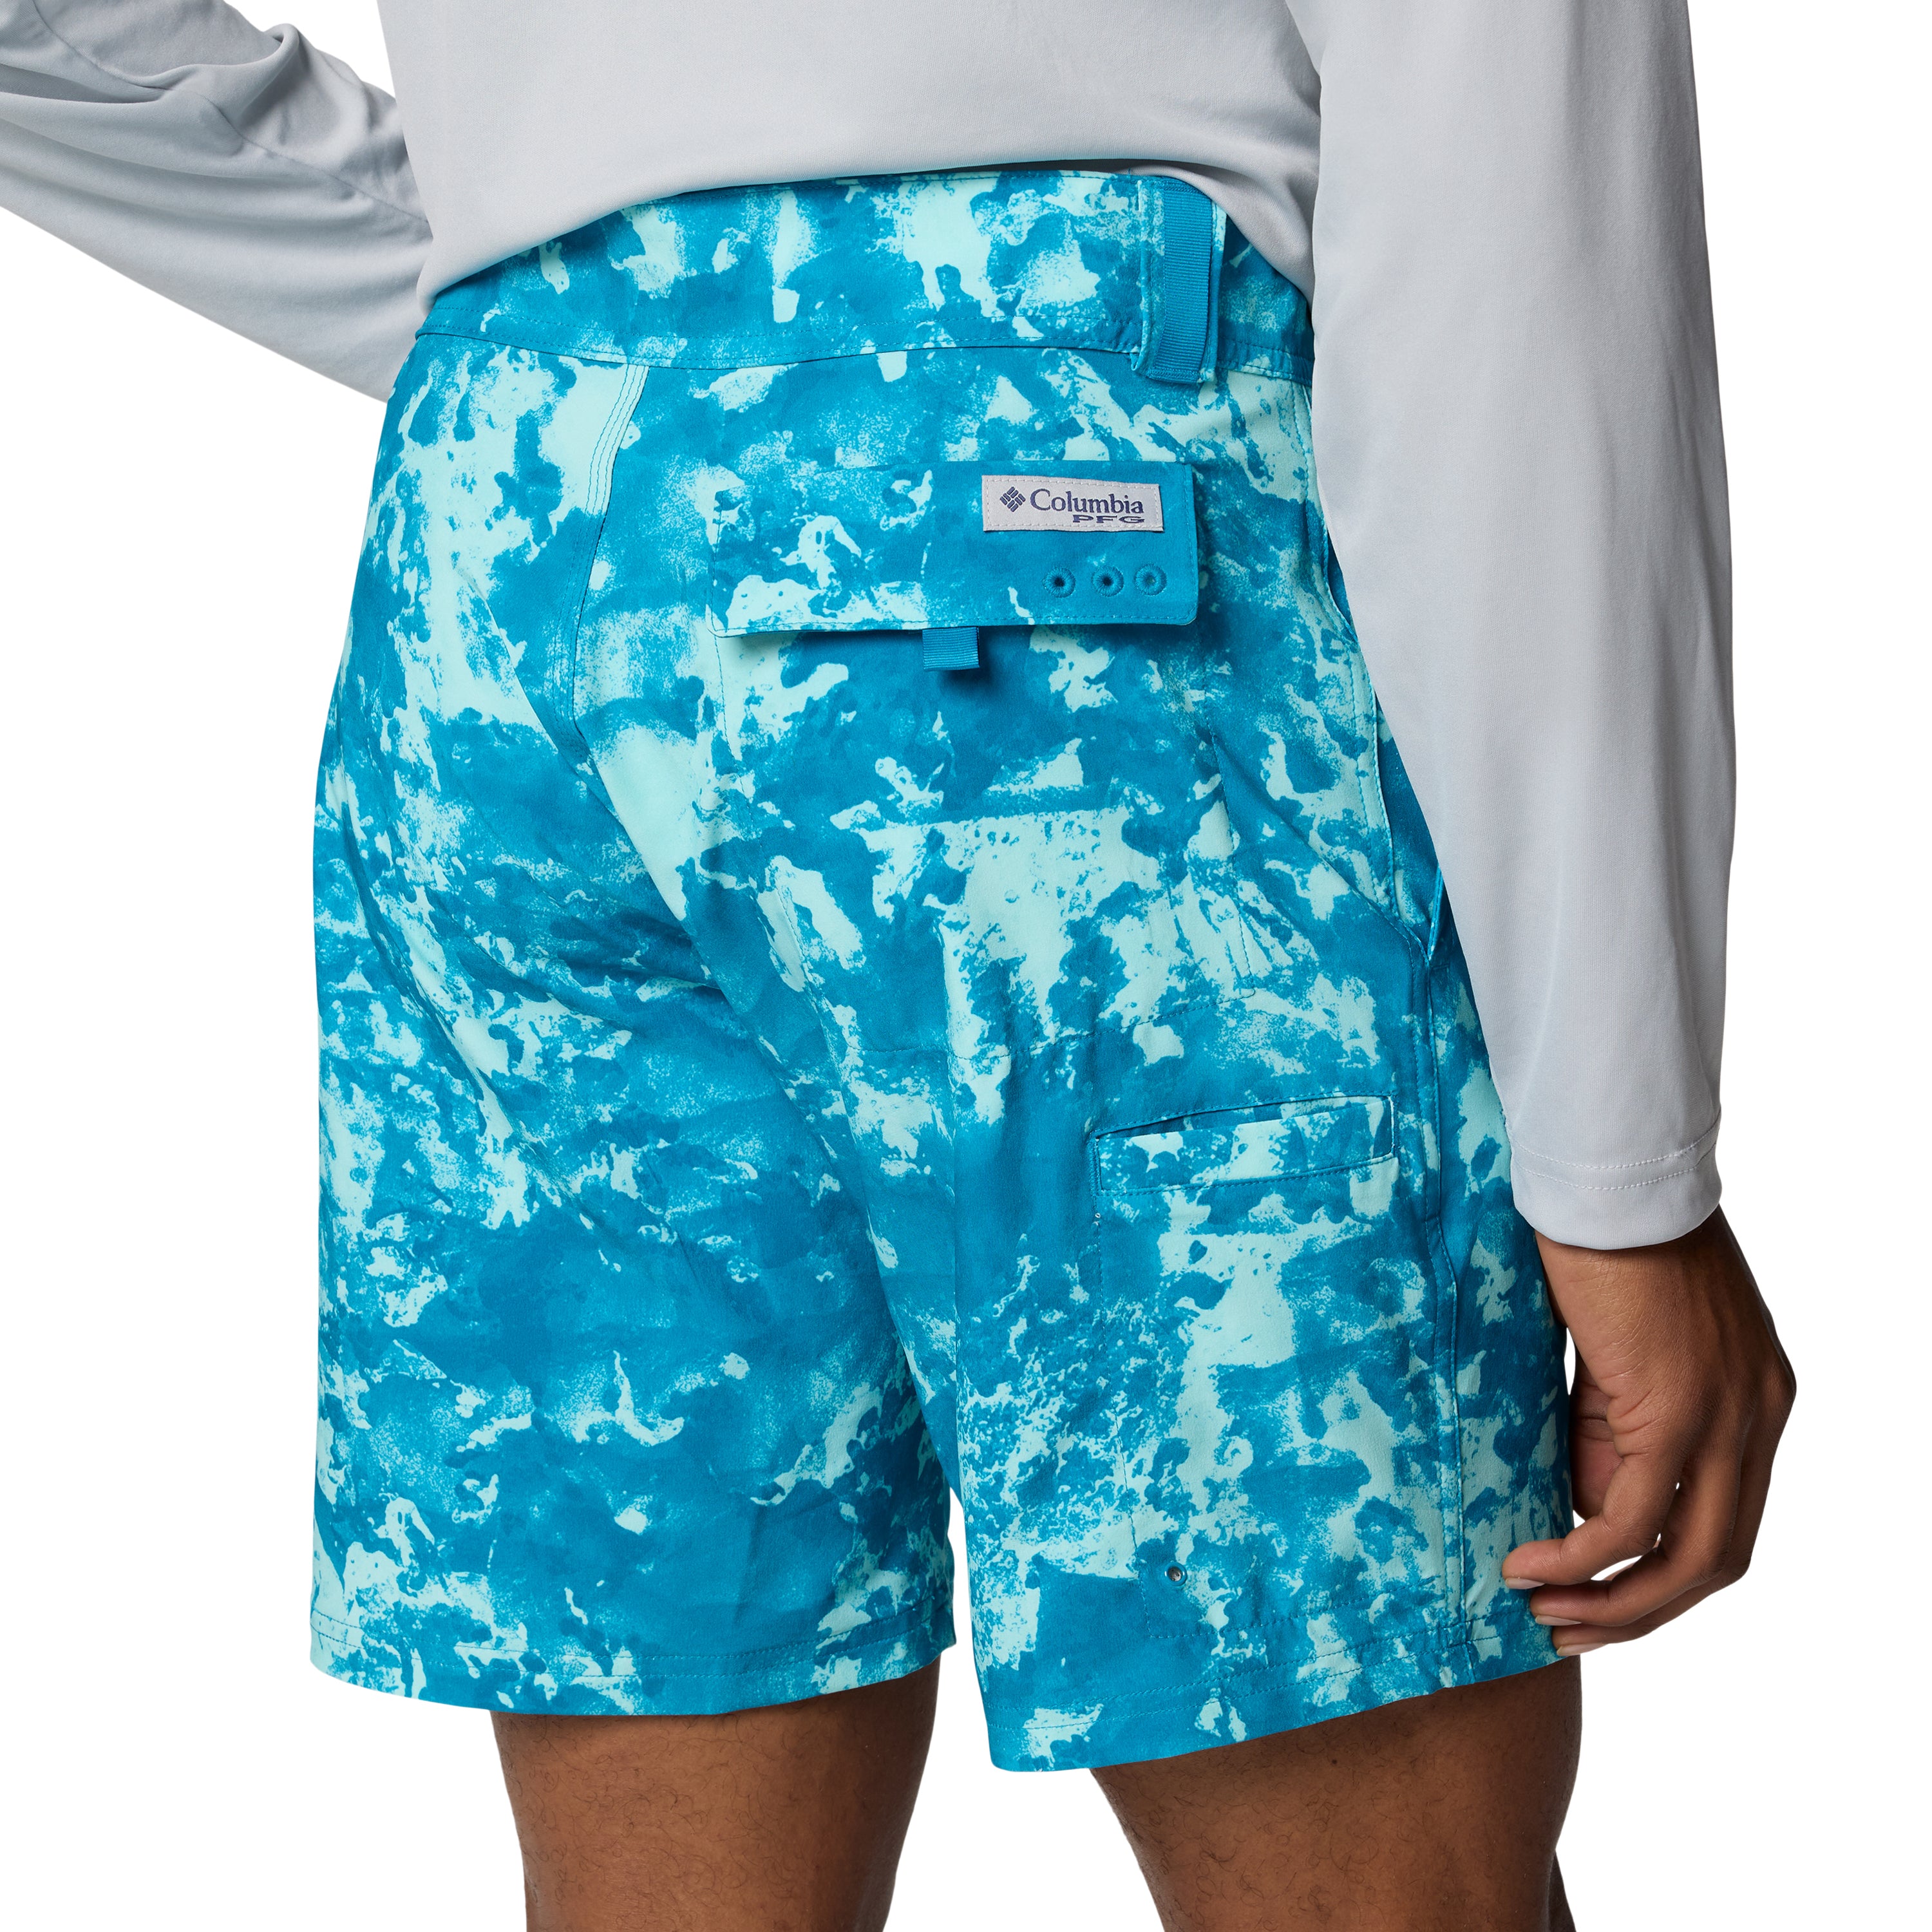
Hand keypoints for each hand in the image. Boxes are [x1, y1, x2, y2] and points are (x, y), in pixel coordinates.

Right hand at [1502, 1207, 1794, 1654]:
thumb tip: (1581, 1499)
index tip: (1593, 1592)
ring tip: (1544, 1612)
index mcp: (1756, 1399)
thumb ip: (1616, 1423)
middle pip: (1718, 1560)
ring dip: (1613, 1602)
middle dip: (1640, 1611)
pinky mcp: (1682, 1408)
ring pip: (1688, 1556)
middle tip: (1569, 1628)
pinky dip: (1580, 1555)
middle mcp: (1760, 1416)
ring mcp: (1731, 1416)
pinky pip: (1633, 1516)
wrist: (1606, 1175)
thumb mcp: (1620, 1352)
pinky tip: (1531, 1565)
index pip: (1724, 1521)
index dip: (1659, 1572)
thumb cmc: (1602, 1240)